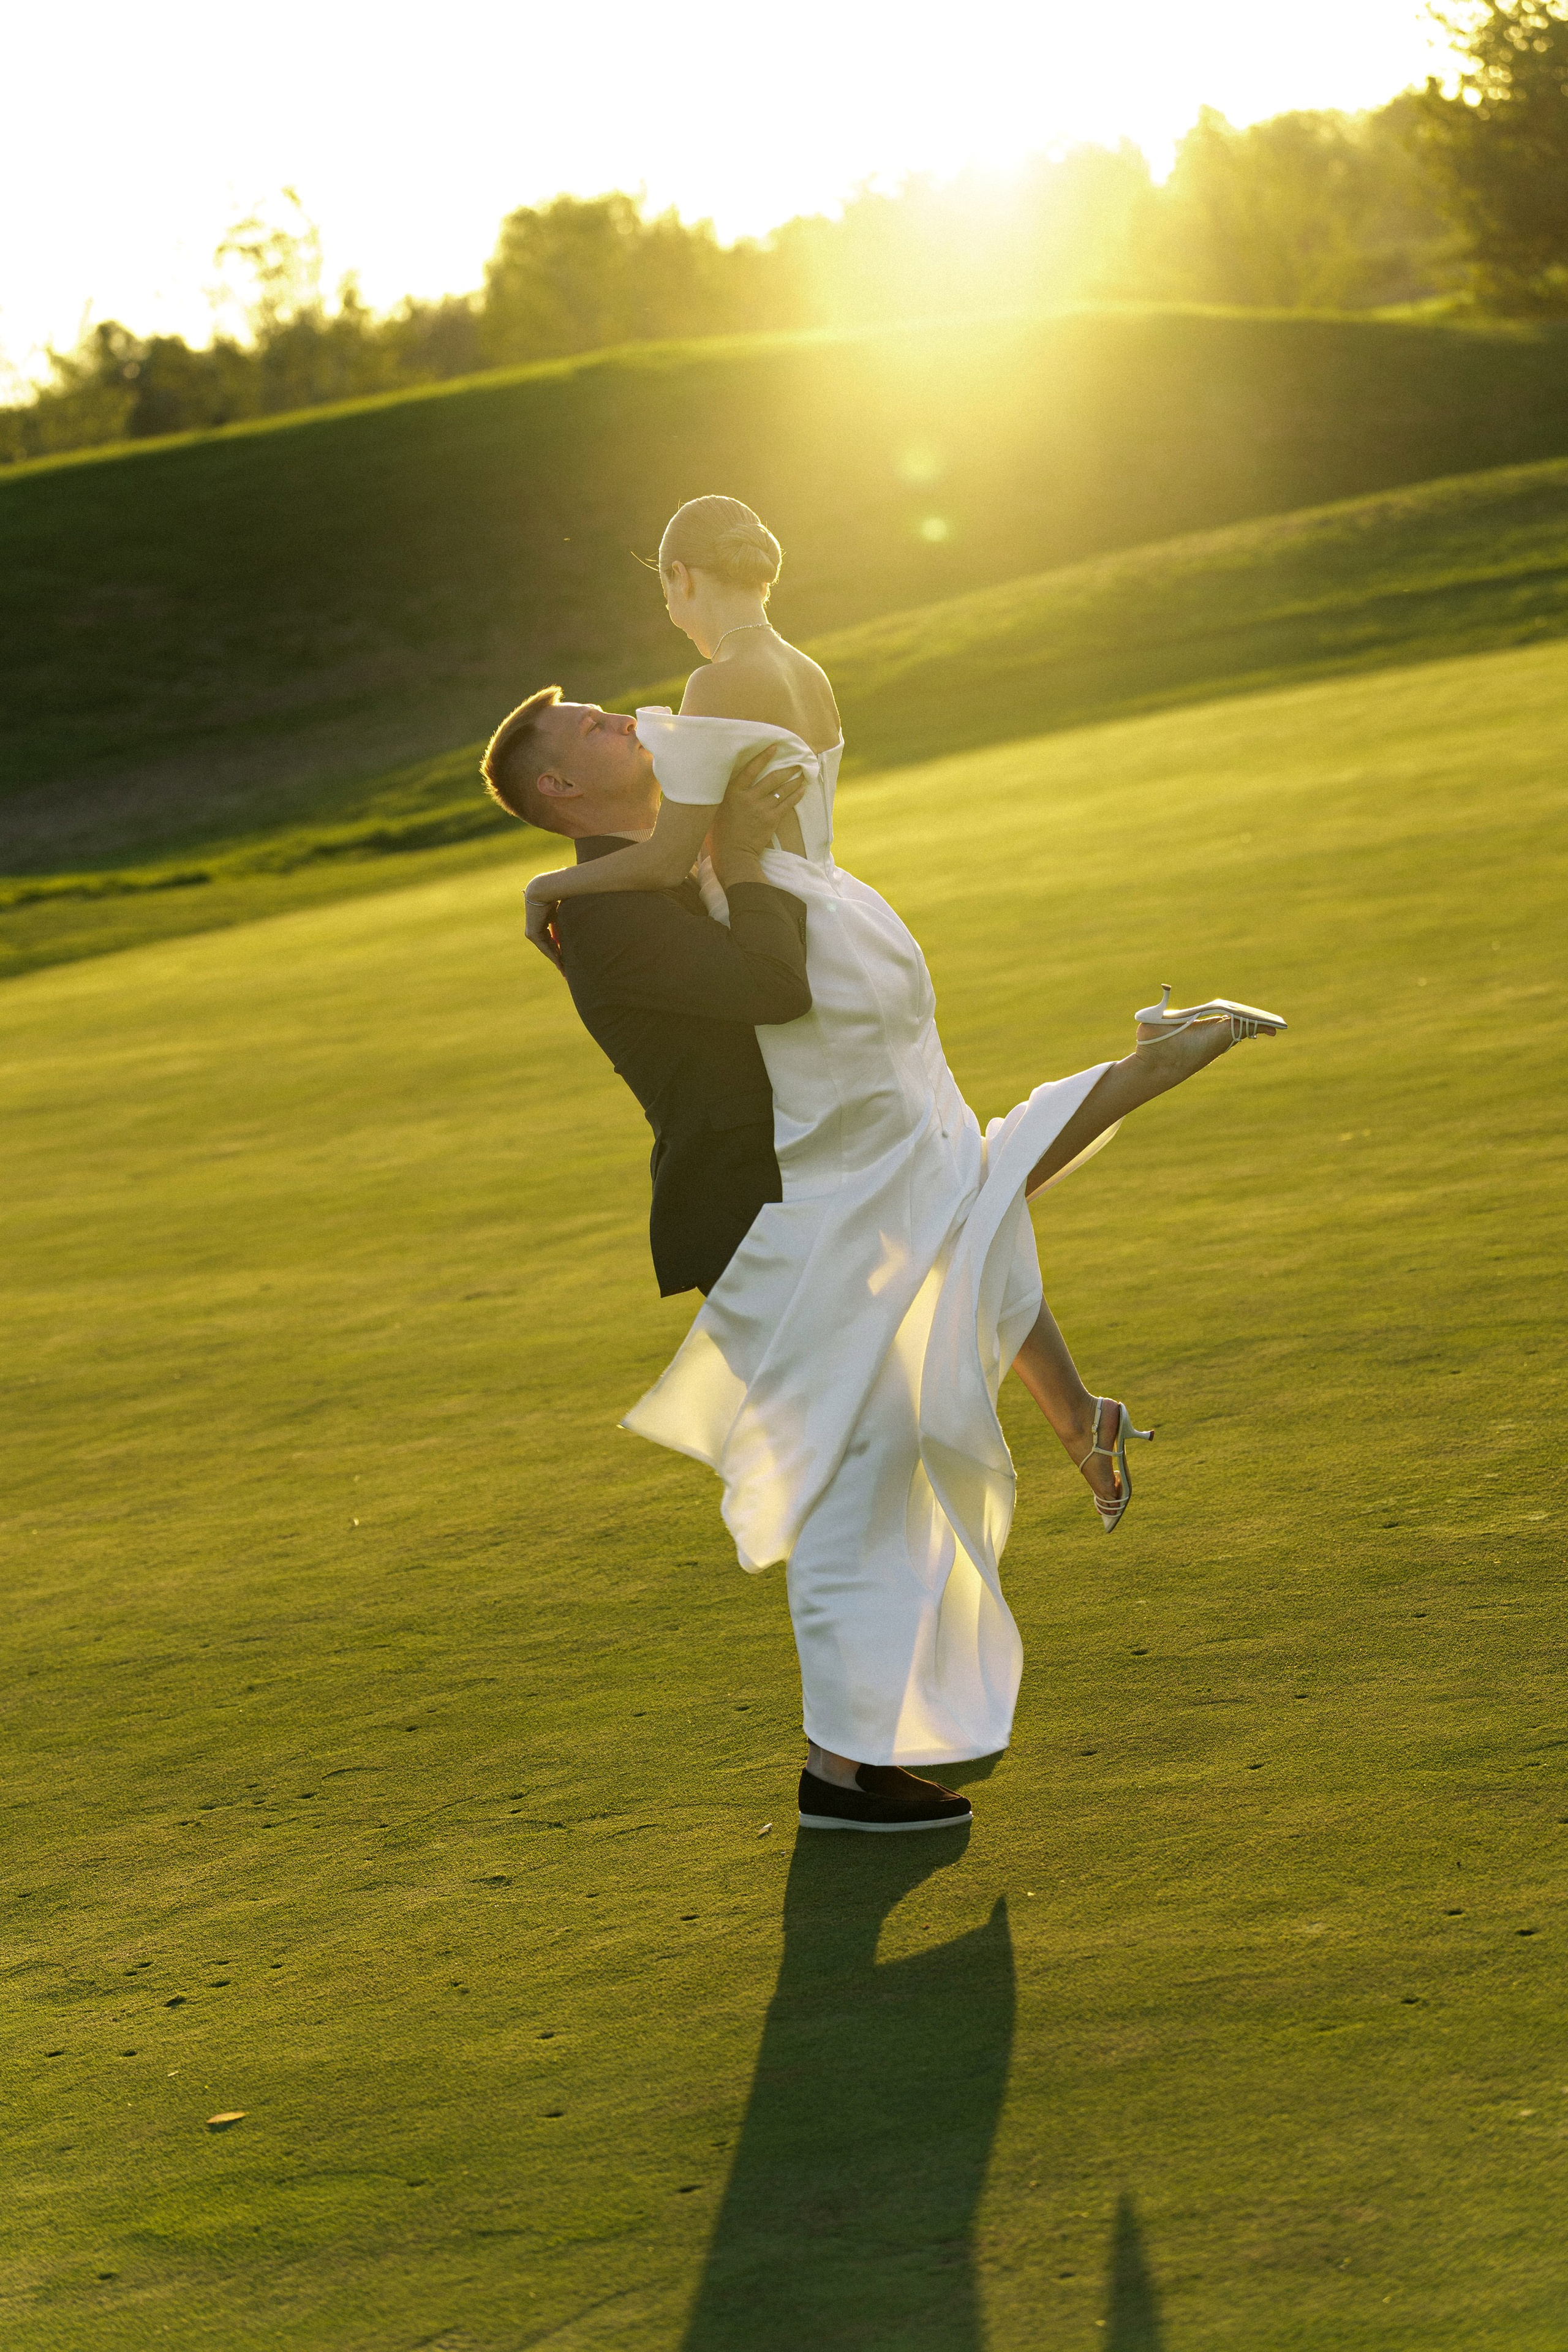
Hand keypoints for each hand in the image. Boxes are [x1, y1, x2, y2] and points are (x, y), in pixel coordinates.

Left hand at [524, 883, 564, 972]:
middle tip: (566, 971)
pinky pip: (544, 948)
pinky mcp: (532, 933)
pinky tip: (561, 964)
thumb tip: (578, 929)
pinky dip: (553, 956)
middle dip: (558, 959)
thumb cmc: (556, 896)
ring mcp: (532, 931)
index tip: (566, 959)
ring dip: (556, 961)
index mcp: (541, 922)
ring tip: (565, 971)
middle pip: (549, 947)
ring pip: (546, 949)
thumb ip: (564, 924)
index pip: (551, 940)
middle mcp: (535, 928)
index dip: (559, 950)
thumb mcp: (561, 914)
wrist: (545, 889)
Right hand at [711, 747, 807, 881]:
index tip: (774, 747)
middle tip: (797, 762)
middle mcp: (748, 798)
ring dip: (794, 780)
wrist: (732, 854)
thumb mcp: (718, 809)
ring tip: (802, 773)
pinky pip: (787, 804)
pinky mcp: (771, 820)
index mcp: (733, 793)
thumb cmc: (721, 833)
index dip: (763, 757)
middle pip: (772, 778)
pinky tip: (802, 789)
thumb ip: (726, 794)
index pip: (750, 769)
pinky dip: (796, 795)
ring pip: (782, 790)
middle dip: (787, 769)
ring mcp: (761, 809)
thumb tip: (732, 780)